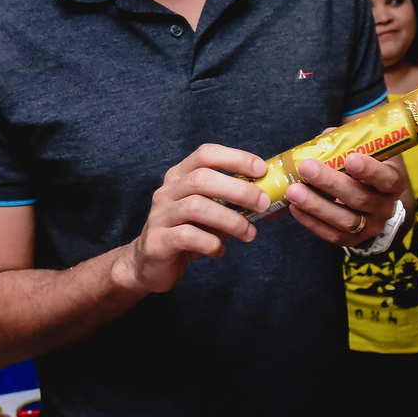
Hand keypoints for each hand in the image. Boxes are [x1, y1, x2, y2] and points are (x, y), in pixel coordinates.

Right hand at [114, 145, 269, 294]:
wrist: (150, 262)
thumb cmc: (188, 230)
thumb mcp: (209, 209)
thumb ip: (230, 199)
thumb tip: (268, 193)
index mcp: (180, 175)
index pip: (205, 154)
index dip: (235, 157)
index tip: (261, 169)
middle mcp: (167, 190)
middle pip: (203, 179)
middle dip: (239, 190)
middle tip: (263, 203)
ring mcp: (160, 215)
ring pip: (196, 207)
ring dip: (231, 220)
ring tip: (249, 234)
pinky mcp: (158, 241)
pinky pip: (187, 236)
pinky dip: (211, 243)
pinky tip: (220, 250)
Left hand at [285, 152, 408, 246]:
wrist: (374, 201)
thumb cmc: (366, 169)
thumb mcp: (366, 152)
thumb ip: (346, 144)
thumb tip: (320, 141)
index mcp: (394, 182)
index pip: (387, 179)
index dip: (370, 170)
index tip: (350, 159)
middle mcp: (385, 207)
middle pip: (360, 199)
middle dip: (330, 183)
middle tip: (306, 168)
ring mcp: (369, 227)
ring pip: (345, 221)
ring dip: (316, 205)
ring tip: (293, 191)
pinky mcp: (352, 240)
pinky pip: (331, 235)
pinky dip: (311, 221)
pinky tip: (294, 207)